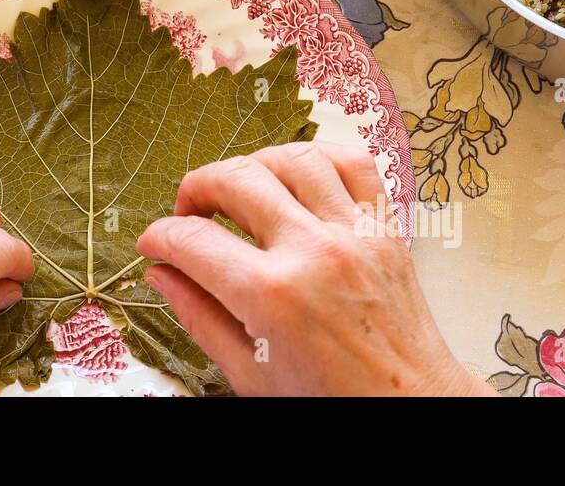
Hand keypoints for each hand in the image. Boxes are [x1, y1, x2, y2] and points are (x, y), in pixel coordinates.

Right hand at [137, 142, 492, 396]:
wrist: (410, 408)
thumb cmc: (335, 401)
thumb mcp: (251, 374)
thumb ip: (200, 316)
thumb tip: (162, 275)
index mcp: (273, 296)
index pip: (192, 240)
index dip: (160, 237)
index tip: (155, 244)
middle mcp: (314, 252)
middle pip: (236, 179)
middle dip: (196, 188)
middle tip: (188, 212)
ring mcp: (355, 233)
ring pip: (293, 157)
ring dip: (255, 166)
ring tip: (241, 191)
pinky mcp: (384, 228)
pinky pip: (353, 162)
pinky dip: (320, 158)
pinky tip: (298, 178)